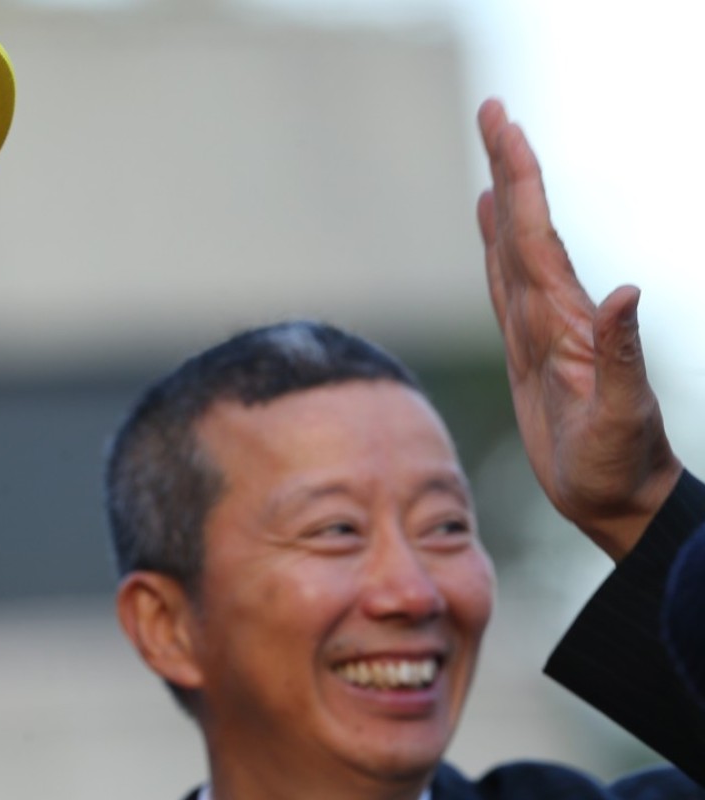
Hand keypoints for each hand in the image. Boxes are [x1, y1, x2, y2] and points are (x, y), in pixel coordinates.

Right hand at [476, 98, 681, 559]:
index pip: (538, 234)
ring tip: (491, 162)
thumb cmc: (623, 465)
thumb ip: (623, 354)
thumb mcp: (625, 415)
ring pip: (513, 251)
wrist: (622, 500)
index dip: (521, 178)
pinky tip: (490, 230)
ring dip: (502, 202)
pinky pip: (503, 289)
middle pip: (524, 226)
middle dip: (510, 167)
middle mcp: (554, 314)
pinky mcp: (528, 352)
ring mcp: (541, 331)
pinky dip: (494, 250)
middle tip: (492, 112)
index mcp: (568, 320)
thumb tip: (626, 290)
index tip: (504, 126)